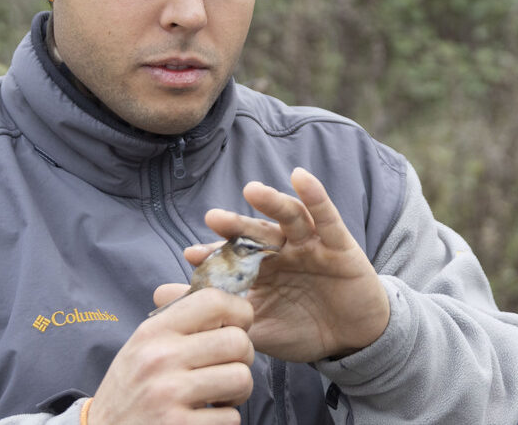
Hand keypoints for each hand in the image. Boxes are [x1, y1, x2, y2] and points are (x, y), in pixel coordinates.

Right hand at [88, 289, 254, 424]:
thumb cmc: (130, 388)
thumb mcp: (142, 345)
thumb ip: (179, 322)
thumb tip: (226, 298)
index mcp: (153, 331)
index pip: (214, 300)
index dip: (239, 311)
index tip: (239, 326)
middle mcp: (160, 358)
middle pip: (238, 341)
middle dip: (244, 357)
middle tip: (230, 367)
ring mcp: (169, 394)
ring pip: (241, 378)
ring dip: (238, 390)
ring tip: (220, 395)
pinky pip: (231, 417)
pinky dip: (225, 420)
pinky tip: (206, 417)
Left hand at [167, 167, 390, 362]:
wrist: (353, 339)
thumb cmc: (304, 331)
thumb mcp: (260, 329)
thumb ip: (223, 317)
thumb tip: (164, 303)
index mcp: (263, 271)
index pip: (235, 257)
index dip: (214, 255)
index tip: (191, 255)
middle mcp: (283, 252)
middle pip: (257, 233)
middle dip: (236, 225)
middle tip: (213, 218)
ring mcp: (310, 245)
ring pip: (289, 218)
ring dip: (271, 202)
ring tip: (252, 190)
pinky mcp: (338, 244)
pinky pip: (326, 217)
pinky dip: (315, 195)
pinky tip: (301, 177)